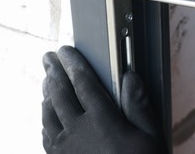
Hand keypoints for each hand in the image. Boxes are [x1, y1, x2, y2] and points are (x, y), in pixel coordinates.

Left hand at [42, 46, 164, 152]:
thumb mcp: (150, 137)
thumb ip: (139, 105)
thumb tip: (130, 76)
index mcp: (101, 122)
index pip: (83, 84)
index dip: (73, 63)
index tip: (65, 50)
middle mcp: (77, 133)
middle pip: (59, 94)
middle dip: (53, 72)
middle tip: (48, 58)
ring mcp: (64, 150)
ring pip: (47, 114)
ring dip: (46, 93)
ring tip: (47, 80)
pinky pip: (45, 136)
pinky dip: (44, 118)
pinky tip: (47, 115)